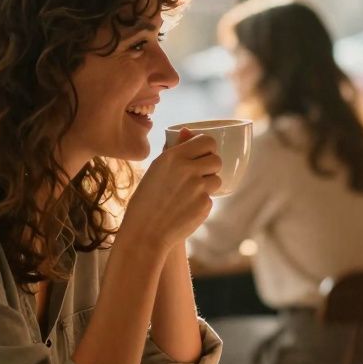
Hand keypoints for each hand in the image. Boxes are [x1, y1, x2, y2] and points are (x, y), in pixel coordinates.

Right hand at [123, 129, 221, 250]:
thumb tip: (188, 131)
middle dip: (210, 167)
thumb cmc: (146, 199)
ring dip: (208, 185)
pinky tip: (185, 208)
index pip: (207, 141)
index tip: (204, 154)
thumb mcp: (156, 169)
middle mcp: (188, 169)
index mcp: (174, 156)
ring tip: (188, 194)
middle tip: (197, 176)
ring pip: (217, 179)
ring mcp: (199, 188)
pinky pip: (211, 198)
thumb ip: (174, 150)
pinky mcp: (205, 205)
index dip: (208, 148)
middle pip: (216, 160)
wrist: (145, 232)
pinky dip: (202, 202)